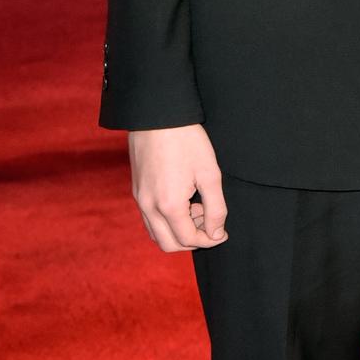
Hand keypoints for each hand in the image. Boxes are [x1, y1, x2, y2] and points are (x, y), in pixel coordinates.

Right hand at [128, 125, 227, 251]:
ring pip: (156, 234)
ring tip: (197, 208)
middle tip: (210, 221)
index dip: (209, 240)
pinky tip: (183, 200)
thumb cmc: (187, 141)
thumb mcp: (210, 174)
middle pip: (169, 244)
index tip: (223, 232)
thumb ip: (216, 208)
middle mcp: (149, 207)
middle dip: (192, 240)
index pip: (188, 239)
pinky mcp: (137, 191)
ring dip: (178, 231)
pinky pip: (150, 219)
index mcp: (169, 205)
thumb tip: (216, 234)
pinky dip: (167, 221)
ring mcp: (140, 199)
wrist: (157, 115)